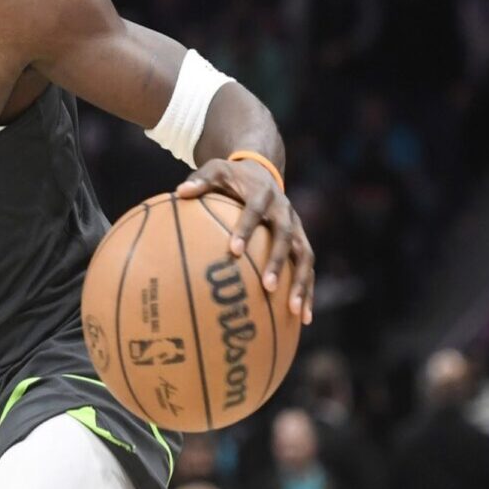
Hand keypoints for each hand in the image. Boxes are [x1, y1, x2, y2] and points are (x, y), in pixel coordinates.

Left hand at [176, 158, 315, 323]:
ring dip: (302, 283)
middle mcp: (285, 211)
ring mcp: (297, 228)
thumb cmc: (232, 176)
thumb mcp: (216, 171)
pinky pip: (307, 268)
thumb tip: (180, 192)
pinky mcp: (301, 241)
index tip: (233, 251)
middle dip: (278, 262)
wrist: (262, 171)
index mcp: (263, 194)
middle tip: (268, 286)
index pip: (254, 211)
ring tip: (294, 310)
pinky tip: (303, 317)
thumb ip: (200, 181)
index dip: (246, 229)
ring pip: (304, 256)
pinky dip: (308, 291)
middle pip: (286, 237)